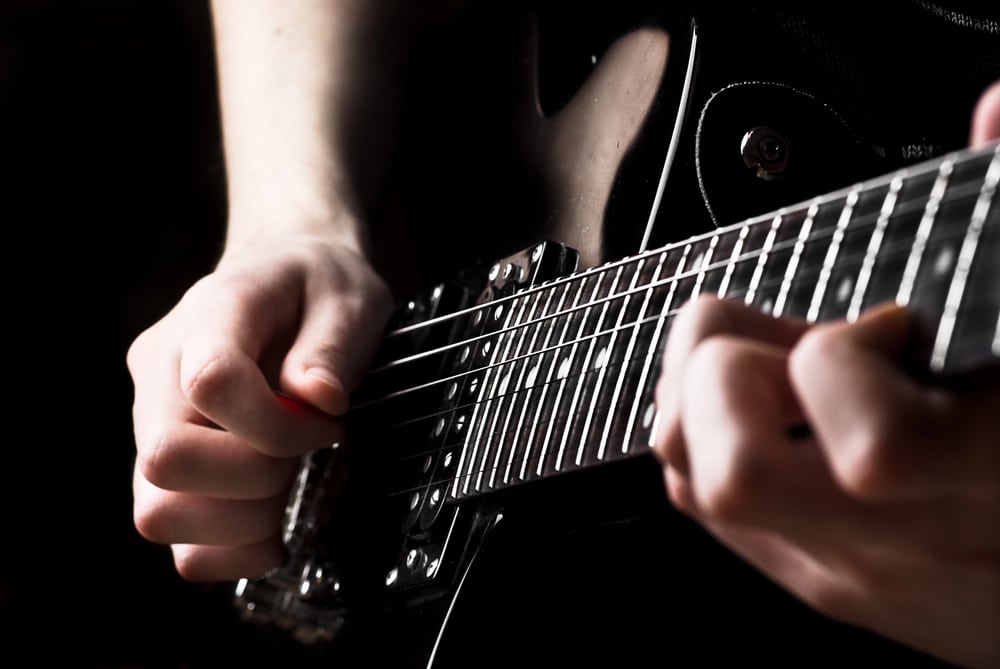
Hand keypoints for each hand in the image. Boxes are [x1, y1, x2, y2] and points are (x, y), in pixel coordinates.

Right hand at [128, 231, 391, 580]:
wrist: (286, 272)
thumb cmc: (318, 285)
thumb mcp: (349, 296)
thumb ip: (333, 346)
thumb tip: (318, 400)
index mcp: (209, 316)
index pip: (210, 384)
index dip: (275, 426)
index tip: (326, 422)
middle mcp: (161, 371)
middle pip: (166, 460)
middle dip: (255, 480)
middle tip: (304, 457)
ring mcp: (152, 419)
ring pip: (158, 511)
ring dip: (239, 521)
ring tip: (286, 485)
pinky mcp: (164, 460)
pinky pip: (172, 534)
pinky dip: (227, 546)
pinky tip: (270, 516)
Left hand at [651, 80, 999, 667]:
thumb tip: (994, 110)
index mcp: (995, 479)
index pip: (875, 449)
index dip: (846, 362)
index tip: (886, 324)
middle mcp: (910, 548)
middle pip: (735, 475)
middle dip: (732, 377)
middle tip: (795, 342)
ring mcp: (849, 576)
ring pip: (692, 481)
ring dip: (704, 396)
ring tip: (784, 370)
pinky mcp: (811, 582)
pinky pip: (697, 496)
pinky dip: (708, 433)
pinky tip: (779, 412)